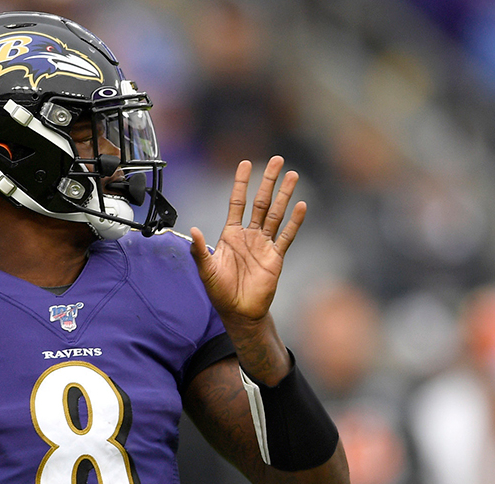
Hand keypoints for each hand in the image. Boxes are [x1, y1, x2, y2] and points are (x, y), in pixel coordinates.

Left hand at [190, 156, 305, 327]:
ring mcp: (264, 244)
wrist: (238, 312)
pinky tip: (301, 205)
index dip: (241, 183)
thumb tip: (193, 230)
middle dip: (268, 181)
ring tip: (293, 175)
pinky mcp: (276, 257)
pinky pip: (286, 236)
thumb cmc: (220, 292)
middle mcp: (249, 235)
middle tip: (278, 160)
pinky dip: (294, 222)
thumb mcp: (206, 270)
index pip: (237, 202)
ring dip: (284, 195)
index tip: (245, 163)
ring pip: (276, 214)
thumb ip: (200, 250)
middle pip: (261, 202)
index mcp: (231, 234)